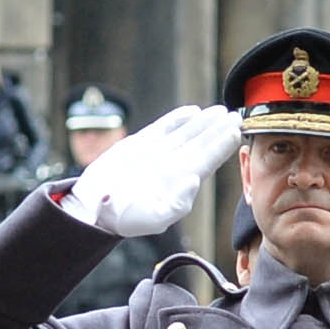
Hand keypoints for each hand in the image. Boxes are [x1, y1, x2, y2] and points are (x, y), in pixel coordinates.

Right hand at [68, 105, 240, 238]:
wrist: (93, 207)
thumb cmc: (123, 218)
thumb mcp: (153, 218)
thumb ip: (178, 204)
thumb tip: (195, 181)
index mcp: (179, 183)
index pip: (207, 160)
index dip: (222, 145)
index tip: (236, 130)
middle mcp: (172, 167)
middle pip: (201, 144)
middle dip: (218, 129)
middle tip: (236, 115)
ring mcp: (157, 154)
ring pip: (186, 133)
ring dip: (203, 121)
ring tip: (219, 110)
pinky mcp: (140, 145)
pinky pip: (163, 128)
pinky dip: (177, 118)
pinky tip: (192, 111)